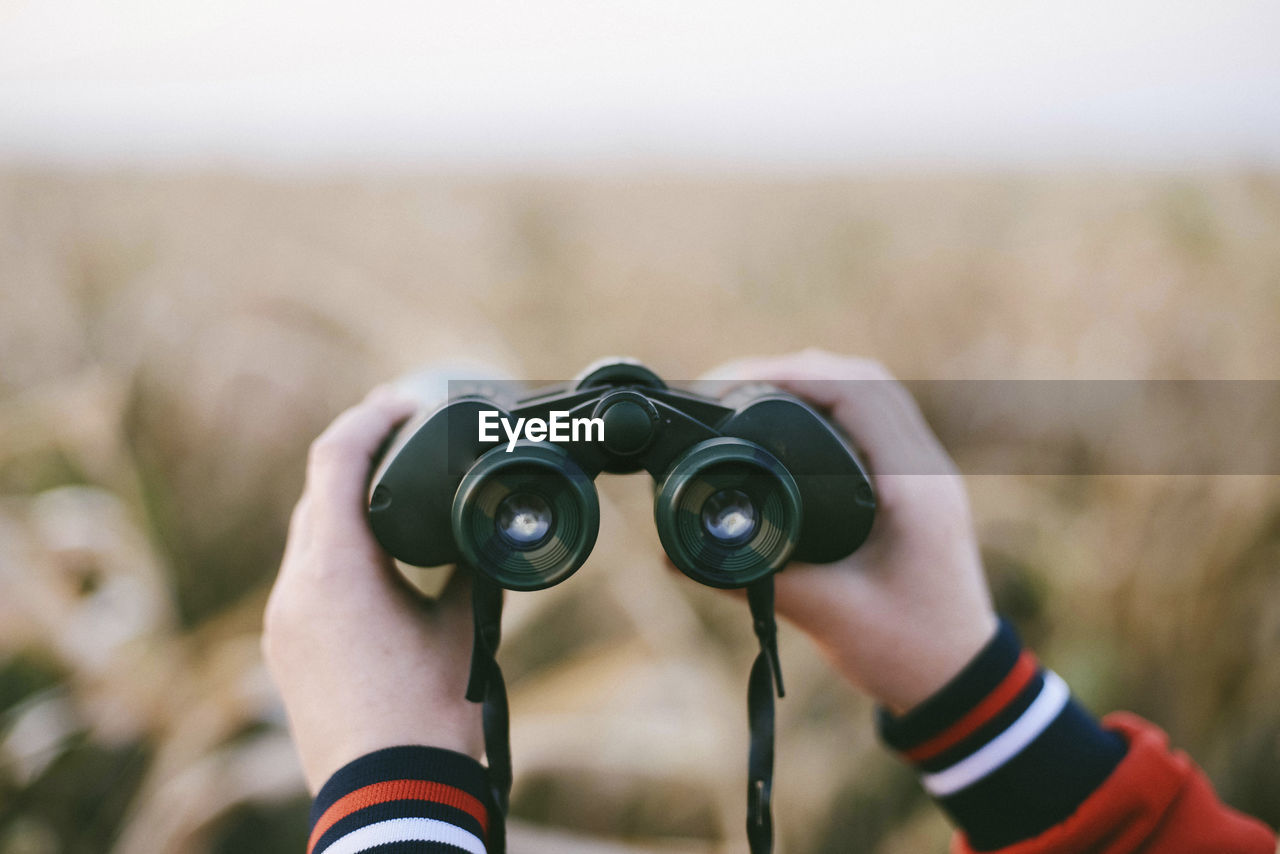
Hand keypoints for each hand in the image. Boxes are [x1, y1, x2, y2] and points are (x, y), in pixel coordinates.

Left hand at [262, 387, 482, 793]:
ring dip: (344, 504)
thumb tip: (486, 529)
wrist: (390, 793)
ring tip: (393, 490)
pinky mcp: (284, 648)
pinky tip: (373, 557)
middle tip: (405, 434)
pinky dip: (335, 550)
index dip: (370, 418)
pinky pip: (304, 576)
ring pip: (306, 535)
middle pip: (315, 493)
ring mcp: (281, 621)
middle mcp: (294, 588)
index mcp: (335, 571)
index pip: (334, 460)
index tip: (405, 401)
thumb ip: (469, 567)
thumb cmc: (430, 714)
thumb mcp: (463, 627)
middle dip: (357, 456)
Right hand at [706, 350, 997, 713]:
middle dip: (787, 370)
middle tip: (721, 388)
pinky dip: (826, 404)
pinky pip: (872, 417)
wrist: (959, 680)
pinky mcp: (914, 483)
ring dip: (807, 381)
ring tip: (743, 393)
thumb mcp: (826, 614)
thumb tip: (675, 553)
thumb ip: (752, 579)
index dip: (785, 375)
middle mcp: (925, 467)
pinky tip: (786, 418)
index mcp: (914, 487)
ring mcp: (925, 471)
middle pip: (859, 378)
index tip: (725, 384)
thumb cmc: (906, 651)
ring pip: (868, 391)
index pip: (855, 392)